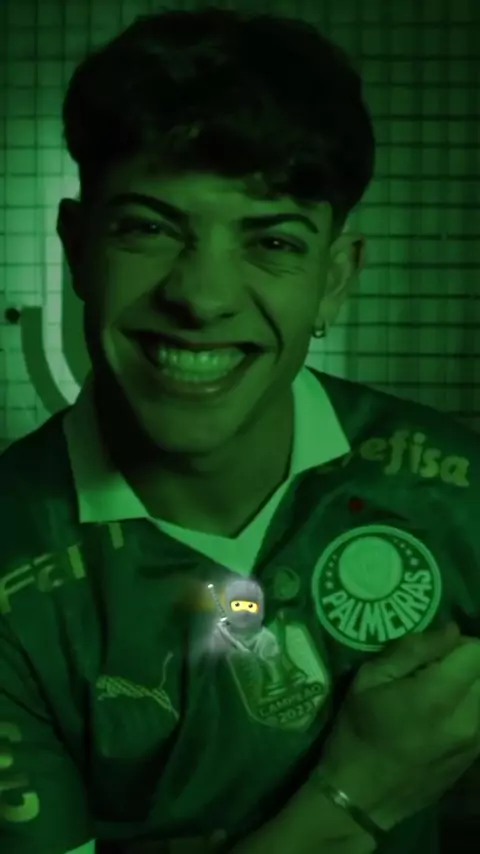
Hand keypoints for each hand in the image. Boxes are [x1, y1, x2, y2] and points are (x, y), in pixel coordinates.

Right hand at [319, 622, 479, 830]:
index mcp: (437, 696)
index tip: (437, 648)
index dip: (459, 642)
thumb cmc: (357, 731)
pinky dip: (469, 706)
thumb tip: (450, 631)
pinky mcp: (475, 758)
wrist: (362, 796)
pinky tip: (441, 714)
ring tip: (440, 690)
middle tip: (438, 666)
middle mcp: (467, 719)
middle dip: (468, 662)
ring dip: (470, 685)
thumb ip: (412, 650)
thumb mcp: (370, 679)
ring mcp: (475, 742)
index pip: (476, 652)